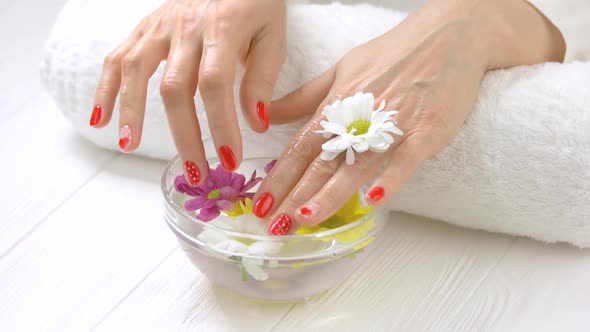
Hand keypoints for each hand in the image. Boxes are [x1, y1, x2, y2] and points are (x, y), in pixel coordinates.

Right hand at [90, 0, 285, 184]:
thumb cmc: (256, 3)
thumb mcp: (273, 35)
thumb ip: (262, 78)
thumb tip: (255, 123)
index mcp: (223, 27)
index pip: (216, 84)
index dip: (221, 124)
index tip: (229, 158)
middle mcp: (186, 26)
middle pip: (175, 86)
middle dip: (184, 134)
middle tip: (195, 171)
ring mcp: (160, 25)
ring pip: (137, 71)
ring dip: (132, 111)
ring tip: (130, 147)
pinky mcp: (145, 28)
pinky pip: (118, 58)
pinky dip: (105, 88)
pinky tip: (101, 119)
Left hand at [252, 0, 564, 233]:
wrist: (449, 35)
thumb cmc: (393, 53)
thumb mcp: (342, 69)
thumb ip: (305, 96)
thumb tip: (268, 114)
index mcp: (337, 103)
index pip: (301, 147)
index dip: (279, 176)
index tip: (260, 203)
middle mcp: (359, 116)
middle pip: (322, 162)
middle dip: (294, 194)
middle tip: (274, 224)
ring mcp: (393, 124)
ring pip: (356, 164)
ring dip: (330, 194)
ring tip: (306, 218)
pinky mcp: (427, 130)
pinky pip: (406, 158)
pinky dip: (390, 179)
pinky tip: (373, 201)